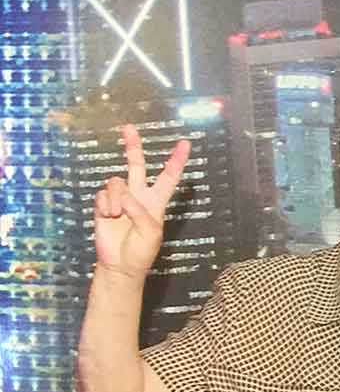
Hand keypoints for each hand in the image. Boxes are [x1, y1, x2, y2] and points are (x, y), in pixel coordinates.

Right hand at [93, 124, 189, 279]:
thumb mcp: (151, 232)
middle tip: (128, 127)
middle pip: (136, 165)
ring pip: (116, 181)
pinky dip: (106, 205)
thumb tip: (123, 197)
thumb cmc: (141, 251)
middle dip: (133, 145)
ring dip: (116, 198)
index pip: (168, 176)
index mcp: (156, 201)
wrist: (120, 265)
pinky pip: (102, 194)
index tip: (185, 143)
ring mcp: (119, 199)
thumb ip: (140, 212)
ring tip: (117, 215)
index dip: (176, 160)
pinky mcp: (102, 205)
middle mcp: (138, 196)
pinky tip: (108, 217)